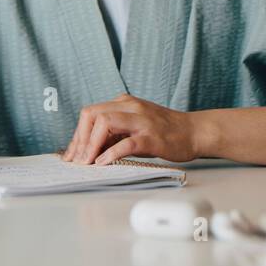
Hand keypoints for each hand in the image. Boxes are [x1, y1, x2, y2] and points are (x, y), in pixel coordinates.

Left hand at [61, 93, 198, 165]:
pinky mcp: (151, 137)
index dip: (77, 134)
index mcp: (124, 102)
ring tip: (86, 162)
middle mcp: (130, 106)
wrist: (194, 131)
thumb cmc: (164, 131)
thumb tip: (88, 148)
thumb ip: (114, 132)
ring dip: (90, 145)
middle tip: (76, 160)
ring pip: (105, 123)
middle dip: (79, 138)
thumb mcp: (134, 125)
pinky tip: (103, 163)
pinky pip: (125, 143)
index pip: (90, 113)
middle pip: (92, 114)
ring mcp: (141, 120)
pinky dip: (110, 153)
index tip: (71, 154)